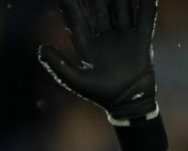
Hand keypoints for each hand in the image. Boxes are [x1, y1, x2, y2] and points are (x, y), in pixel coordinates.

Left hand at [38, 0, 157, 121]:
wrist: (128, 103)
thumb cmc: (100, 94)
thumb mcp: (75, 79)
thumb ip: (58, 65)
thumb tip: (40, 49)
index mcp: (88, 46)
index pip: (77, 20)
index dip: (71, 5)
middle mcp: (105, 38)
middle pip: (99, 9)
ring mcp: (123, 37)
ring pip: (121, 9)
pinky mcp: (141, 40)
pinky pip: (145, 18)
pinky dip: (147, 4)